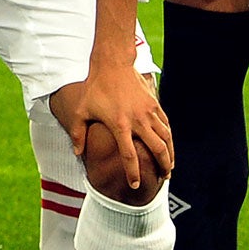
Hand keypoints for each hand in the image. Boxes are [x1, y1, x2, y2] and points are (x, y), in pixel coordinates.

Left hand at [64, 60, 173, 191]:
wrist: (112, 65)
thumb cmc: (95, 88)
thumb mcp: (81, 110)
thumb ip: (78, 133)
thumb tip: (77, 153)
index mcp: (120, 125)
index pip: (129, 155)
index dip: (133, 172)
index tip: (135, 184)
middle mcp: (138, 121)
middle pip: (157, 150)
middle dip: (162, 167)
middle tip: (163, 178)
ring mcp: (149, 113)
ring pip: (166, 139)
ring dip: (170, 155)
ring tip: (170, 167)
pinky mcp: (155, 105)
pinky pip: (166, 125)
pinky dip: (170, 138)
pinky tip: (169, 146)